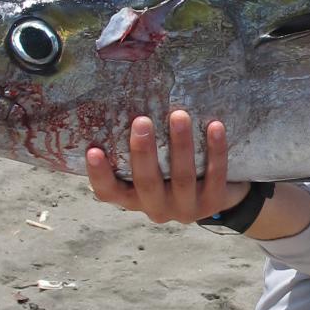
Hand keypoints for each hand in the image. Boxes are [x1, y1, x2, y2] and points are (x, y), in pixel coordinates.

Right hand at [84, 110, 246, 225]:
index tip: (93, 151)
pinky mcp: (213, 202)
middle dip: (144, 152)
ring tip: (179, 115)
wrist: (214, 193)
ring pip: (182, 178)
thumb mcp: (150, 165)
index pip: (108, 192)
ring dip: (181, 145)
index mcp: (133, 198)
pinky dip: (216, 150)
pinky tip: (215, 126)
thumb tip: (117, 100)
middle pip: (147, 183)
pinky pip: (215, 175)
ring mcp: (185, 208)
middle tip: (141, 121)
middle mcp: (156, 208)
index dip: (99, 175)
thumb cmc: (169, 171)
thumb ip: (136, 146)